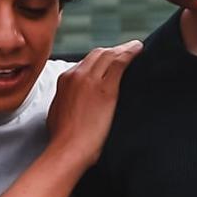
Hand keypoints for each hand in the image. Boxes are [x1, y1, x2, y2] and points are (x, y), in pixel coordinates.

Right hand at [46, 43, 142, 170]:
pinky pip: (120, 62)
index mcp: (65, 80)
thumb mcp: (58, 112)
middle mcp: (77, 75)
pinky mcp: (106, 88)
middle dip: (113, 51)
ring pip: (109, 55)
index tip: (111, 60)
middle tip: (126, 51)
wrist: (68, 149)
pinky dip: (131, 53)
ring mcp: (91, 80)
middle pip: (98, 54)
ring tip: (135, 47)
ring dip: (123, 49)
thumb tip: (72, 99)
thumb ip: (66, 99)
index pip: (86, 61)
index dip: (101, 59)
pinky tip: (139, 49)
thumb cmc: (63, 138)